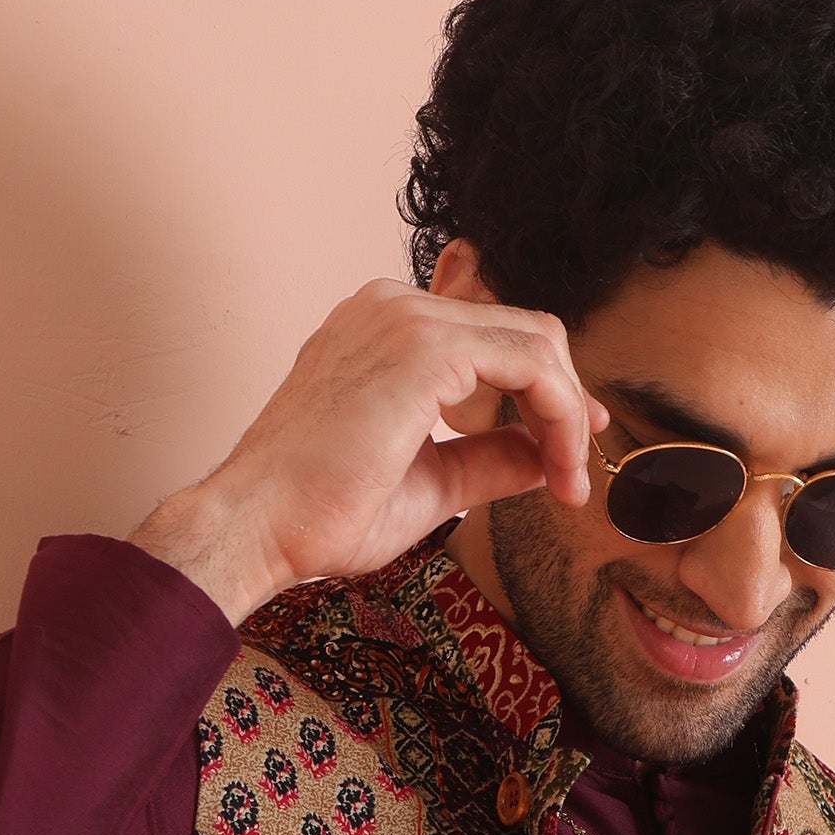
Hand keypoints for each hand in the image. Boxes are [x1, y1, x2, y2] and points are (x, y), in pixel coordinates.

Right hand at [126, 278, 607, 623]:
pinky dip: (558, 414)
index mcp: (383, 330)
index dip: (545, 387)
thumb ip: (485, 456)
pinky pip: (530, 363)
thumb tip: (545, 456)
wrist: (257, 525)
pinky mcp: (425, 347)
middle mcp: (393, 309)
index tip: (568, 444)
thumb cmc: (315, 513)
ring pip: (535, 342)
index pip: (490, 335)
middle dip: (566, 399)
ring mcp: (407, 319)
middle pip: (523, 328)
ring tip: (566, 480)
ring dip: (566, 414)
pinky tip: (557, 466)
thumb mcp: (428, 481)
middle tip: (577, 468)